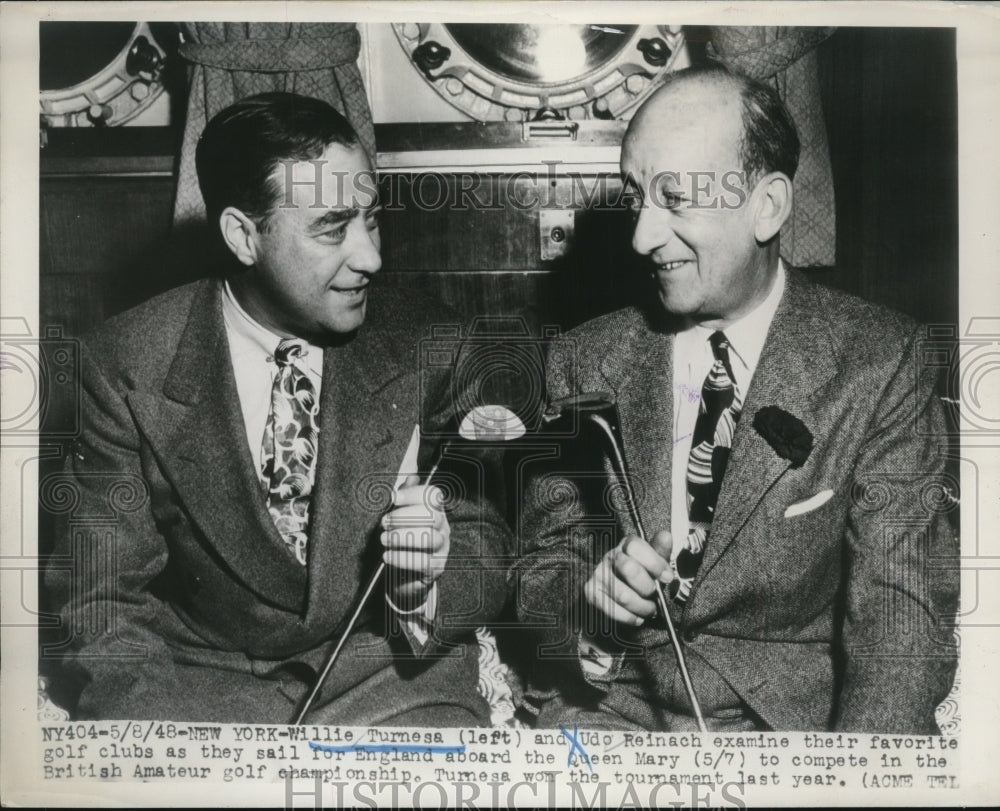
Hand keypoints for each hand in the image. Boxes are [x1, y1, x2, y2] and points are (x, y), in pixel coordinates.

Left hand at [381, 475, 449, 606]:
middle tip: (384, 523)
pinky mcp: (436, 568)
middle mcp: (442, 527)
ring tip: (384, 540)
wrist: (404, 576)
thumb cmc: (400, 540)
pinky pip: (423, 562)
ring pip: (429, 538)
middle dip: (404, 517)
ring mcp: (442, 548)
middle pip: (431, 516)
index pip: (432, 495)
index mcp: (434, 510)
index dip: (414, 494)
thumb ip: (403, 498)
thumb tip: (411, 477)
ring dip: (402, 538)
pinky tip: (387, 556)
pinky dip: (402, 558)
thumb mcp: (399, 517)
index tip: (393, 498)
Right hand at [584, 531, 673, 625]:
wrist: (617, 589)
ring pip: (623, 595)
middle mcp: (609, 556)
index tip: (667, 577)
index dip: (654, 563)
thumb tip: (666, 536)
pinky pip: (612, 610)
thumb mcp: (653, 561)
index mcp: (626, 545)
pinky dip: (630, 617)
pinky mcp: (591, 592)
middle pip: (629, 569)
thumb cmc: (640, 574)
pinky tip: (638, 617)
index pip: (636, 546)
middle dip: (648, 587)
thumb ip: (661, 551)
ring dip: (642, 607)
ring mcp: (598, 574)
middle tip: (655, 595)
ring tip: (650, 609)